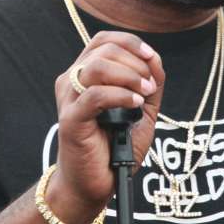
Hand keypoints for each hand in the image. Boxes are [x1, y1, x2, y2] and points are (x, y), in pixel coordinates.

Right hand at [49, 32, 165, 223]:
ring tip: (143, 95)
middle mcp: (72, 81)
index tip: (151, 57)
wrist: (93, 183)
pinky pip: (95, 95)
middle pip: (103, 50)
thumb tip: (154, 58)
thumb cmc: (113, 146)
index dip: (130, 42)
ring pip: (96, 67)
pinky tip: (134, 105)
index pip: (104, 40)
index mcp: (85, 74)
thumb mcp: (140, 110)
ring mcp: (69, 100)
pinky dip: (120, 95)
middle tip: (149, 86)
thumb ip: (149, 84)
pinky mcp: (71, 119)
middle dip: (135, 63)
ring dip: (128, 77)